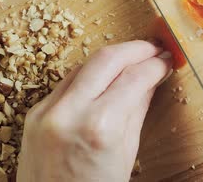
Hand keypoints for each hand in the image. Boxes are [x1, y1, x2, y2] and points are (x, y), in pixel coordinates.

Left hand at [16, 40, 171, 181]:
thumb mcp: (126, 154)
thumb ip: (137, 110)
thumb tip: (151, 80)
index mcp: (99, 127)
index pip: (134, 78)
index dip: (155, 64)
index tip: (167, 60)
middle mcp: (69, 113)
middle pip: (107, 58)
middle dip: (135, 49)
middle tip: (154, 49)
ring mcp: (47, 111)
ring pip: (84, 64)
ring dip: (113, 57)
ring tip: (134, 59)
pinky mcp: (36, 112)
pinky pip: (67, 81)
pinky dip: (91, 74)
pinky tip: (107, 76)